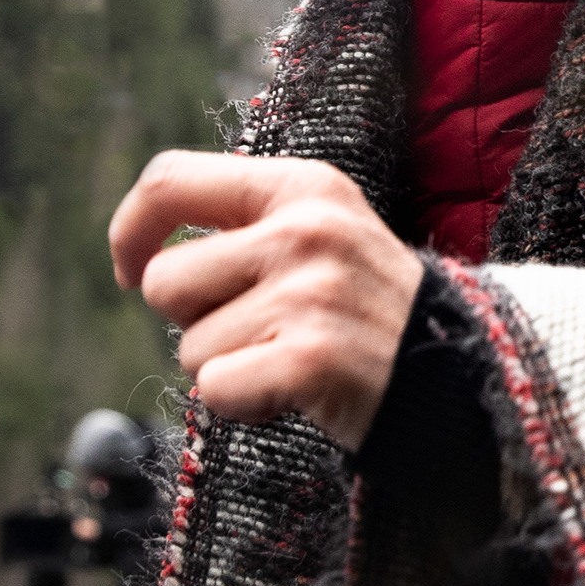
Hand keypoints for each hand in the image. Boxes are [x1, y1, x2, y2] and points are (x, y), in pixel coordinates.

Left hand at [110, 153, 419, 448]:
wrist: (455, 370)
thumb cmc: (363, 307)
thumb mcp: (321, 233)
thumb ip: (244, 225)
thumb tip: (141, 254)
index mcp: (302, 186)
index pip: (169, 180)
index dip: (130, 231)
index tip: (130, 271)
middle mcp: (305, 231)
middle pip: (164, 281)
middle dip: (192, 320)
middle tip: (255, 328)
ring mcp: (311, 294)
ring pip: (189, 348)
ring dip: (225, 367)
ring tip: (287, 358)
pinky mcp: (311, 359)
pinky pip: (215, 390)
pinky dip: (242, 405)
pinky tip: (291, 392)